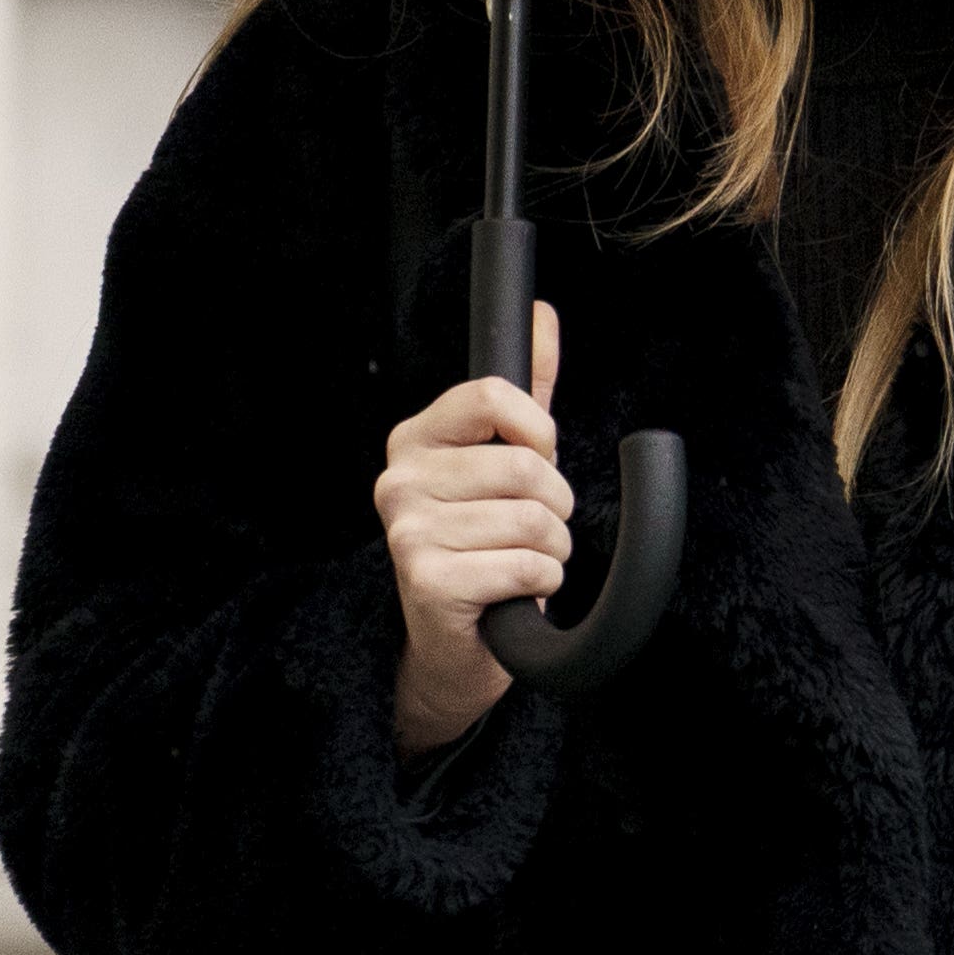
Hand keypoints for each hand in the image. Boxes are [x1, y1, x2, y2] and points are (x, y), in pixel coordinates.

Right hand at [376, 301, 567, 756]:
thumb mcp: (505, 459)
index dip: (540, 431)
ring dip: (552, 549)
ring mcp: (405, 531)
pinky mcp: (426, 580)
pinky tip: (513, 592)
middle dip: (555, 505)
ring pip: (533, 519)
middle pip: (526, 466)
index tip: (539, 459)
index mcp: (414, 438)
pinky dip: (541, 582)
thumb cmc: (485, 541)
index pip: (493, 395)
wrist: (457, 640)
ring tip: (523, 560)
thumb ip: (526, 390)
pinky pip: (526, 566)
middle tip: (532, 529)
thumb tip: (541, 314)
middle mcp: (398, 479)